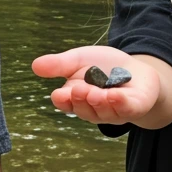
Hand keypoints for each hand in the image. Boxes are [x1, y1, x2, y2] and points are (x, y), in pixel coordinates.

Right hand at [32, 46, 160, 125]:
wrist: (136, 69)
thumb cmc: (103, 67)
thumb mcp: (79, 59)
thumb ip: (60, 64)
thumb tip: (35, 65)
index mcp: (76, 98)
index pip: (65, 103)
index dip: (63, 100)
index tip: (60, 94)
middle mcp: (94, 109)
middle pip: (84, 110)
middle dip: (81, 100)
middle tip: (79, 90)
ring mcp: (114, 111)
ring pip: (104, 112)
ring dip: (99, 103)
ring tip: (95, 93)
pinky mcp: (135, 107)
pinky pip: (127, 110)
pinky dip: (120, 104)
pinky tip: (115, 95)